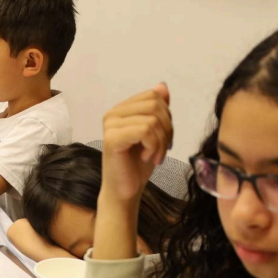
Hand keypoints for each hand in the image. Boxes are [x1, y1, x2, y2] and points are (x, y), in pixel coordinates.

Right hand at [100, 83, 171, 204]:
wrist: (124, 191)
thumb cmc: (137, 165)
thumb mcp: (155, 133)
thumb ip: (157, 110)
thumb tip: (162, 86)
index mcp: (121, 110)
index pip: (153, 96)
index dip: (167, 116)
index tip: (164, 138)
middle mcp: (112, 114)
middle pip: (155, 105)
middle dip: (167, 129)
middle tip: (162, 149)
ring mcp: (110, 125)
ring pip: (153, 119)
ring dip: (161, 142)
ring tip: (155, 156)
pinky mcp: (112, 139)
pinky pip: (145, 131)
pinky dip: (154, 146)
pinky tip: (147, 158)